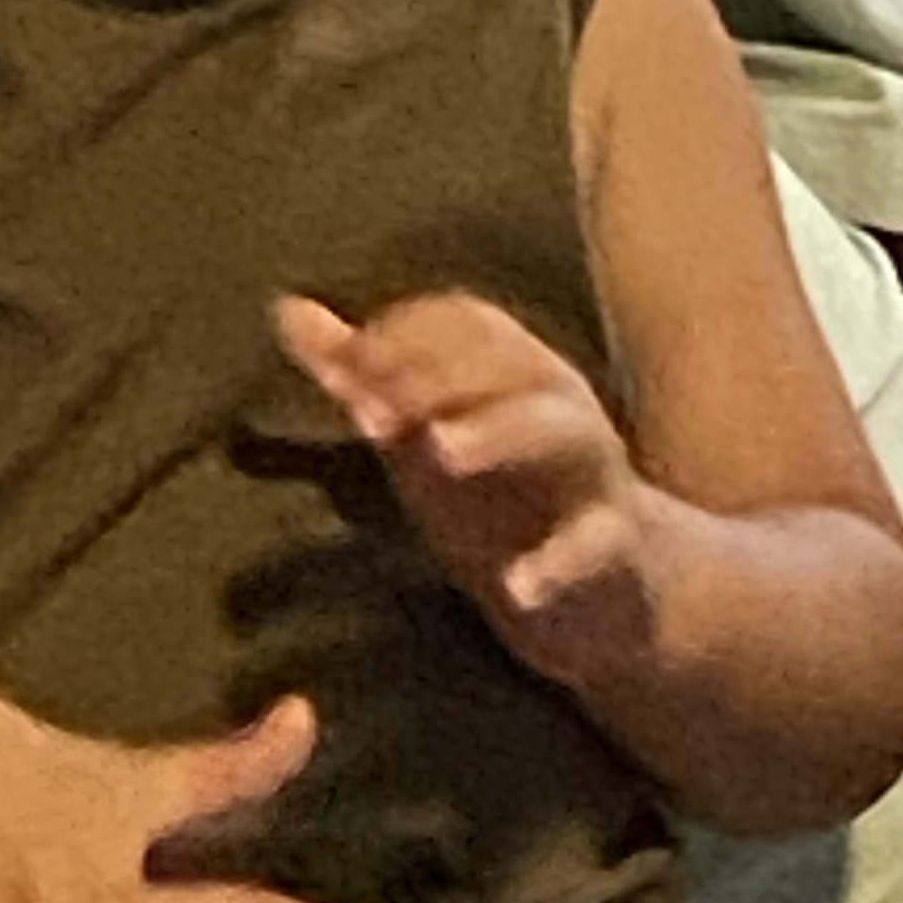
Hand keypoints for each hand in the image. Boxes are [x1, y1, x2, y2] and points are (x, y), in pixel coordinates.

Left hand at [278, 289, 655, 680]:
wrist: (598, 594)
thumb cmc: (493, 497)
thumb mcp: (420, 432)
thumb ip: (361, 374)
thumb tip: (287, 308)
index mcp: (514, 369)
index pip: (465, 322)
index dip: (403, 336)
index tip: (344, 372)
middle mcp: (560, 405)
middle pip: (511, 363)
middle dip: (438, 377)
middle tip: (369, 413)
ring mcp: (594, 473)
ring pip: (561, 430)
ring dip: (499, 432)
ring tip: (440, 450)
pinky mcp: (615, 547)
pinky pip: (598, 543)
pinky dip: (560, 563)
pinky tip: (519, 587)